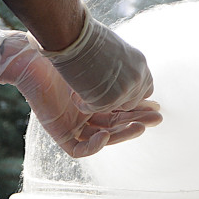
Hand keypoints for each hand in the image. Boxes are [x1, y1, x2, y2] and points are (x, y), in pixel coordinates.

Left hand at [0, 31, 161, 157]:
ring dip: (122, 134)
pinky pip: (79, 149)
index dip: (139, 108)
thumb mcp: (103, 63)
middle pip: (116, 122)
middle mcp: (85, 109)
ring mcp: (73, 121)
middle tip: (156, 118)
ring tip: (140, 128)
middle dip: (137, 121)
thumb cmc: (71, 51)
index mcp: (95, 93)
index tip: (155, 102)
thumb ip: (123, 75)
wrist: (42, 49)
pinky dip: (94, 146)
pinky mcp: (59, 132)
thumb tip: (148, 83)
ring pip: (103, 136)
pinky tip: (105, 135)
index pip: (121, 107)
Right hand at [30, 6, 154, 113]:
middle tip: (95, 92)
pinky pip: (94, 110)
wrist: (74, 34)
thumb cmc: (87, 36)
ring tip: (81, 88)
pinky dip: (82, 103)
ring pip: (113, 108)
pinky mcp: (107, 100)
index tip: (112, 89)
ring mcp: (124, 90)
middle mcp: (137, 78)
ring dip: (97, 101)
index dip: (128, 92)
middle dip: (114, 100)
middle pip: (131, 102)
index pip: (145, 88)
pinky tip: (73, 92)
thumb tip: (116, 76)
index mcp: (140, 64)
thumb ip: (122, 65)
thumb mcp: (115, 49)